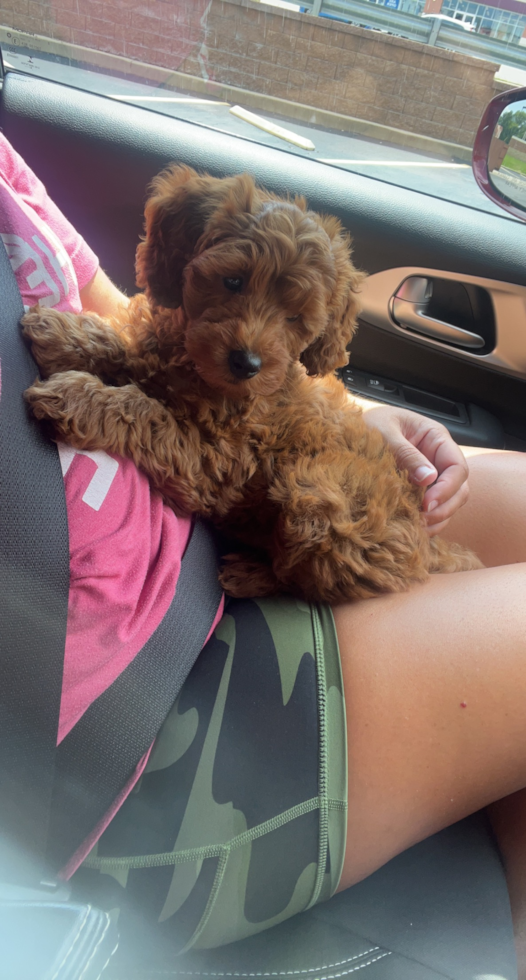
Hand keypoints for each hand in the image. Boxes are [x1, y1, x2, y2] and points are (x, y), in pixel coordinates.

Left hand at [358, 401, 468, 534]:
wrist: (347, 429)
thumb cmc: (366, 423)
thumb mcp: (384, 432)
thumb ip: (405, 453)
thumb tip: (428, 478)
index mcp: (436, 438)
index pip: (457, 467)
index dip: (447, 489)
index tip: (426, 504)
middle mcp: (438, 458)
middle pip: (459, 489)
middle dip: (444, 508)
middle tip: (421, 521)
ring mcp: (430, 475)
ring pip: (449, 503)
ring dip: (437, 519)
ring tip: (416, 529)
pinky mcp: (418, 490)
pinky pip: (432, 510)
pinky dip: (427, 522)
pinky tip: (412, 529)